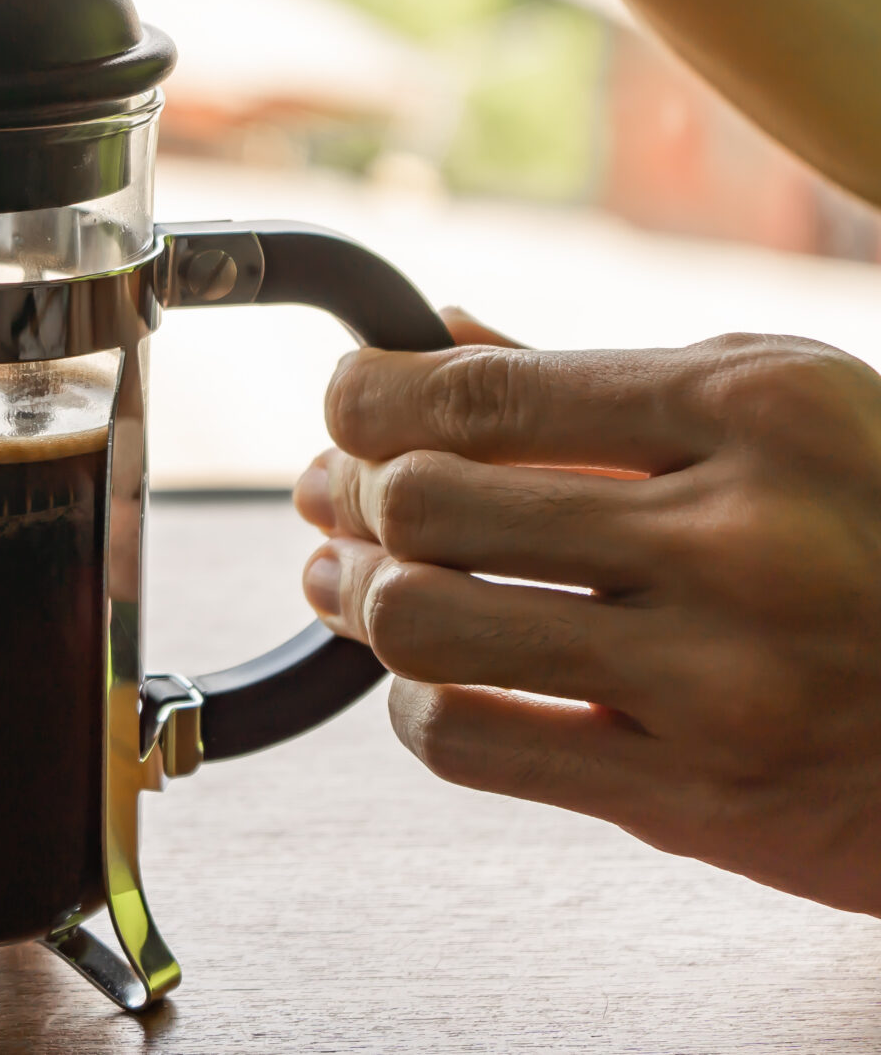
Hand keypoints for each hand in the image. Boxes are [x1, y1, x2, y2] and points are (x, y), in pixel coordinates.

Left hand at [295, 312, 880, 912]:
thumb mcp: (796, 414)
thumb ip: (603, 384)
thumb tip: (434, 333)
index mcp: (760, 409)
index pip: (480, 392)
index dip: (364, 398)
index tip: (343, 405)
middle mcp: (739, 536)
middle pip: (428, 503)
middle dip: (347, 495)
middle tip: (331, 497)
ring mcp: (722, 674)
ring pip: (425, 625)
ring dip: (362, 600)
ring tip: (354, 581)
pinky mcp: (702, 795)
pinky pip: (472, 744)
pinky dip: (417, 706)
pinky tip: (432, 679)